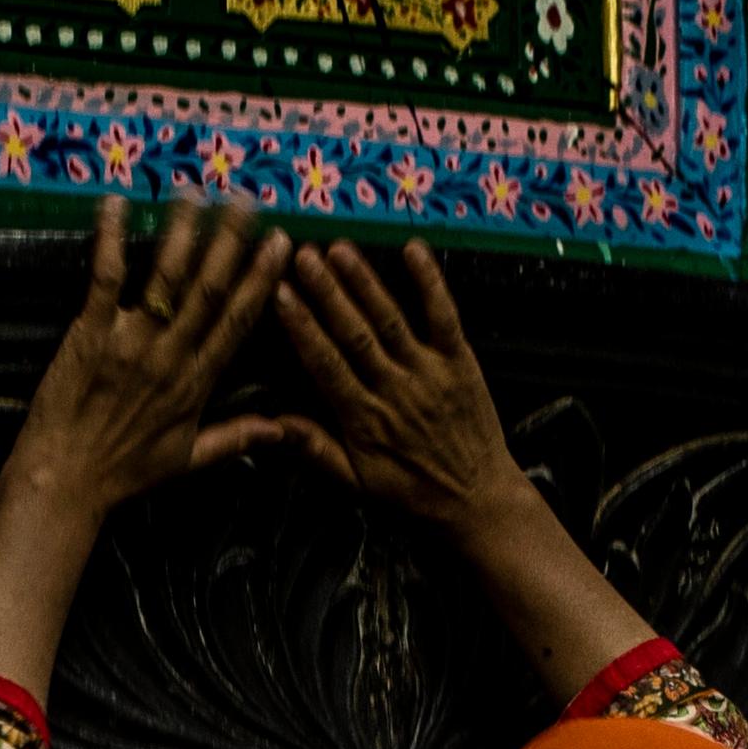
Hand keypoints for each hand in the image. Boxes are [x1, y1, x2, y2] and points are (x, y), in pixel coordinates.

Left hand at [6, 196, 295, 518]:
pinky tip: (115, 203)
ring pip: (166, 276)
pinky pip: (105, 278)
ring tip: (194, 192)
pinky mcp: (90, 334)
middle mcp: (171, 355)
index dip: (261, 280)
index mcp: (197, 382)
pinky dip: (109, 239)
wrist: (65, 480)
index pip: (238, 321)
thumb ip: (235, 438)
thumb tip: (280, 430)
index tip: (280, 243)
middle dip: (230, 240)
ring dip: (182, 230)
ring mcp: (131, 342)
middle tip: (245, 199)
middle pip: (209, 288)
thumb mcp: (187, 462)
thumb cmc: (122, 474)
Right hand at [272, 239, 532, 538]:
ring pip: (391, 320)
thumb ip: (315, 449)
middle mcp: (394, 390)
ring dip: (365, 282)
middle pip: (354, 334)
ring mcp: (429, 372)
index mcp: (363, 419)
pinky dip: (430, 282)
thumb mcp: (356, 484)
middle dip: (327, 292)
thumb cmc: (412, 491)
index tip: (279, 294)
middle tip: (303, 255)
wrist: (476, 499)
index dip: (301, 327)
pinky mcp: (460, 361)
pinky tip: (413, 249)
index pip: (325, 365)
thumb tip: (271, 424)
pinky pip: (443, 315)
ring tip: (340, 249)